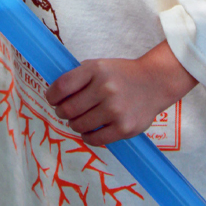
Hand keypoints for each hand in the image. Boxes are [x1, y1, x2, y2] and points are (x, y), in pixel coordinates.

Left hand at [45, 41, 196, 146]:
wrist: (154, 82)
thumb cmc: (121, 74)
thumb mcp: (98, 66)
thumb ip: (78, 77)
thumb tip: (54, 94)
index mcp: (95, 70)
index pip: (62, 86)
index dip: (52, 95)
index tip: (51, 99)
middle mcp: (105, 89)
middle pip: (68, 109)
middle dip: (61, 112)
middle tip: (63, 112)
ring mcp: (115, 110)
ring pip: (79, 125)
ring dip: (74, 124)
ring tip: (78, 120)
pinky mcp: (124, 128)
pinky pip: (95, 139)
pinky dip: (87, 136)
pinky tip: (88, 131)